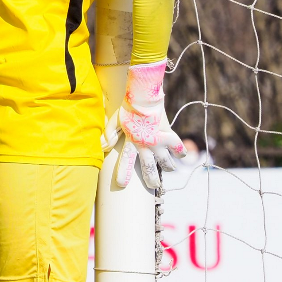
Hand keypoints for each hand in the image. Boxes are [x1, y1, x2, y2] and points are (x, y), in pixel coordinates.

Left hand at [101, 60, 185, 187]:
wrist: (146, 95)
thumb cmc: (129, 107)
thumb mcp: (116, 120)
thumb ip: (109, 135)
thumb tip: (101, 147)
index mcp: (132, 142)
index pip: (126, 161)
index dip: (124, 173)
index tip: (121, 185)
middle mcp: (146, 144)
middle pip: (149, 168)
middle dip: (151, 179)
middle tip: (153, 186)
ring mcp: (159, 141)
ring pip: (166, 161)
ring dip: (167, 166)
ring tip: (168, 168)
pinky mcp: (169, 134)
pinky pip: (177, 147)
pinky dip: (180, 152)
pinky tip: (180, 156)